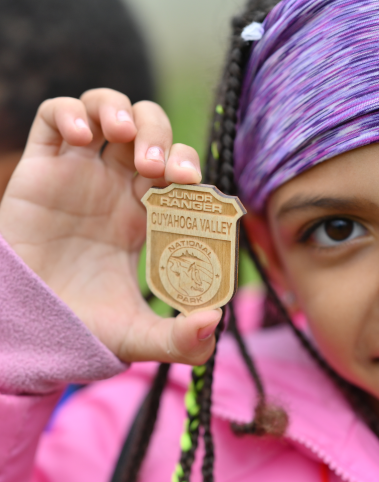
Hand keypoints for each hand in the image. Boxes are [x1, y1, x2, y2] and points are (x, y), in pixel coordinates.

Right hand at [0, 88, 220, 364]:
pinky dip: (70, 111)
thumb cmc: (85, 325)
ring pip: (108, 111)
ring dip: (122, 111)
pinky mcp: (41, 166)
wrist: (29, 326)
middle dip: (160, 136)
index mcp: (147, 216)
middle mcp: (117, 188)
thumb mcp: (141, 337)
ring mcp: (80, 173)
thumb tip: (216, 320)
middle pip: (151, 131)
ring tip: (123, 137)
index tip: (189, 183)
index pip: (177, 170)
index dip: (187, 165)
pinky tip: (80, 134)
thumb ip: (182, 340)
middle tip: (156, 167)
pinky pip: (53, 115)